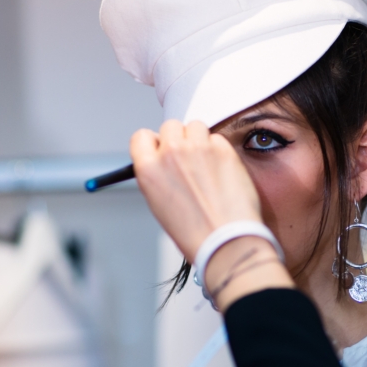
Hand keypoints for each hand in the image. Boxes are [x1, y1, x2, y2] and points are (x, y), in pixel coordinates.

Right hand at [131, 120, 262, 262]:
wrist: (225, 240)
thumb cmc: (194, 231)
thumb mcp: (159, 204)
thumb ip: (158, 175)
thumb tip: (165, 161)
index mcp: (149, 168)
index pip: (141, 136)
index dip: (153, 143)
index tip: (161, 149)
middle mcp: (171, 153)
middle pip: (170, 126)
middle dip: (178, 139)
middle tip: (188, 159)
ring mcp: (198, 148)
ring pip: (195, 126)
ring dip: (199, 139)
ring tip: (206, 164)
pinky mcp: (223, 150)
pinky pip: (217, 138)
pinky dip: (219, 149)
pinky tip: (222, 170)